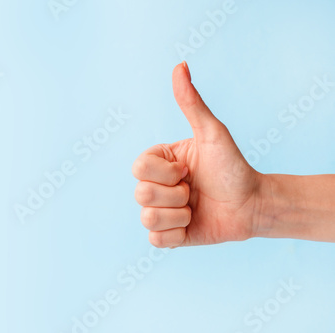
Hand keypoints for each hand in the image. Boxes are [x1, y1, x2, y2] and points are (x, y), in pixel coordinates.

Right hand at [132, 62, 263, 247]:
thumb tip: (180, 65)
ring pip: (147, 219)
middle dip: (175, 194)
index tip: (189, 170)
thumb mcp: (212, 133)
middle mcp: (156, 186)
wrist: (252, 203)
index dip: (166, 172)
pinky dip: (177, 234)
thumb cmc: (232, 166)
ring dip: (179, 214)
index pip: (138, 168)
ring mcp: (161, 211)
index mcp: (159, 162)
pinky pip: (155, 240)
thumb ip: (191, 103)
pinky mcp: (169, 235)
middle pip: (140, 194)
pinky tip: (192, 224)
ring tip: (195, 207)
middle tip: (195, 189)